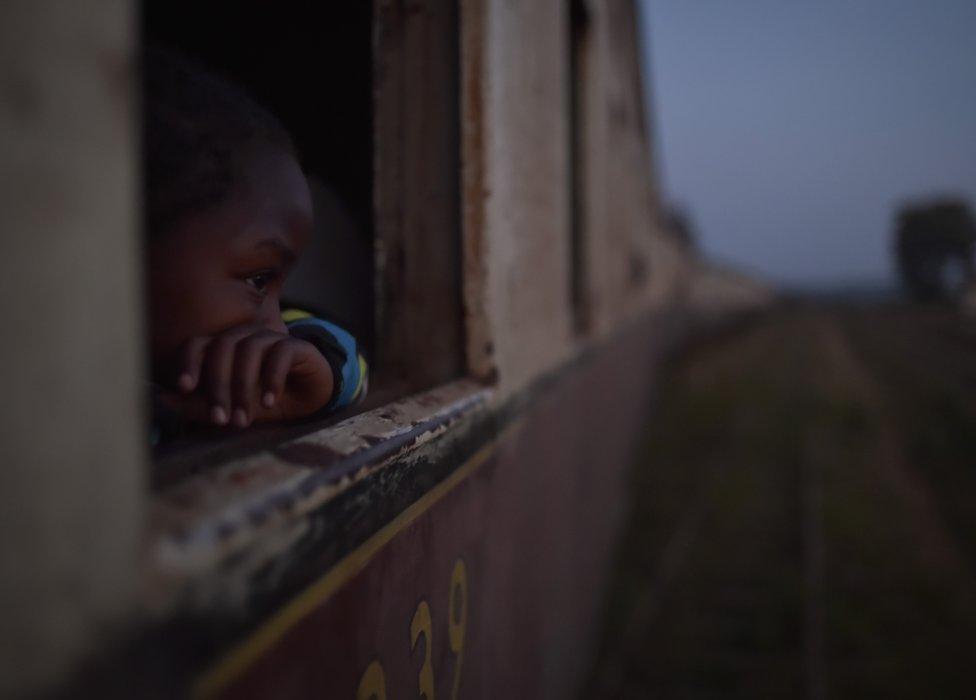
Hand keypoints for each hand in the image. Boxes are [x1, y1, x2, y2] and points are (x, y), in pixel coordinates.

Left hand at [159, 324, 334, 428]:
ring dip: (244, 387)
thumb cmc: (264, 403)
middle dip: (218, 385)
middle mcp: (244, 338)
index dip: (189, 362)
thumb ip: (199, 404)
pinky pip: (280, 354)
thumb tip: (162, 398)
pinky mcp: (297, 347)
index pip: (198, 345)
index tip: (184, 387)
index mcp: (223, 349)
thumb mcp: (231, 409)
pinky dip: (272, 379)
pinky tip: (269, 401)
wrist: (309, 404)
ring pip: (249, 350)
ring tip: (245, 418)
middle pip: (222, 347)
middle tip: (220, 418)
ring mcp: (271, 339)